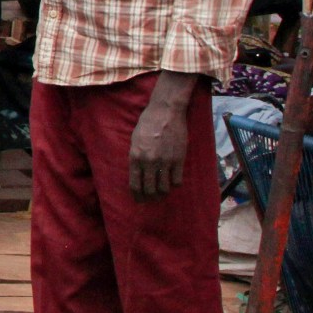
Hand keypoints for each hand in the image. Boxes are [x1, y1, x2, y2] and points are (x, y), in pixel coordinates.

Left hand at [127, 77, 194, 198]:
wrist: (166, 112)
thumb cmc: (147, 124)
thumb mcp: (134, 141)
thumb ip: (136, 158)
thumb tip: (138, 174)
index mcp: (135, 157)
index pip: (135, 184)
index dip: (137, 195)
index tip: (139, 200)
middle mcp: (149, 162)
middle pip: (149, 190)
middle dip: (149, 198)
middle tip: (151, 200)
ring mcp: (165, 162)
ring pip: (164, 188)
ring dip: (162, 193)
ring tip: (162, 194)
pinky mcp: (178, 159)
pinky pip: (177, 181)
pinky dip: (174, 185)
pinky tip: (173, 182)